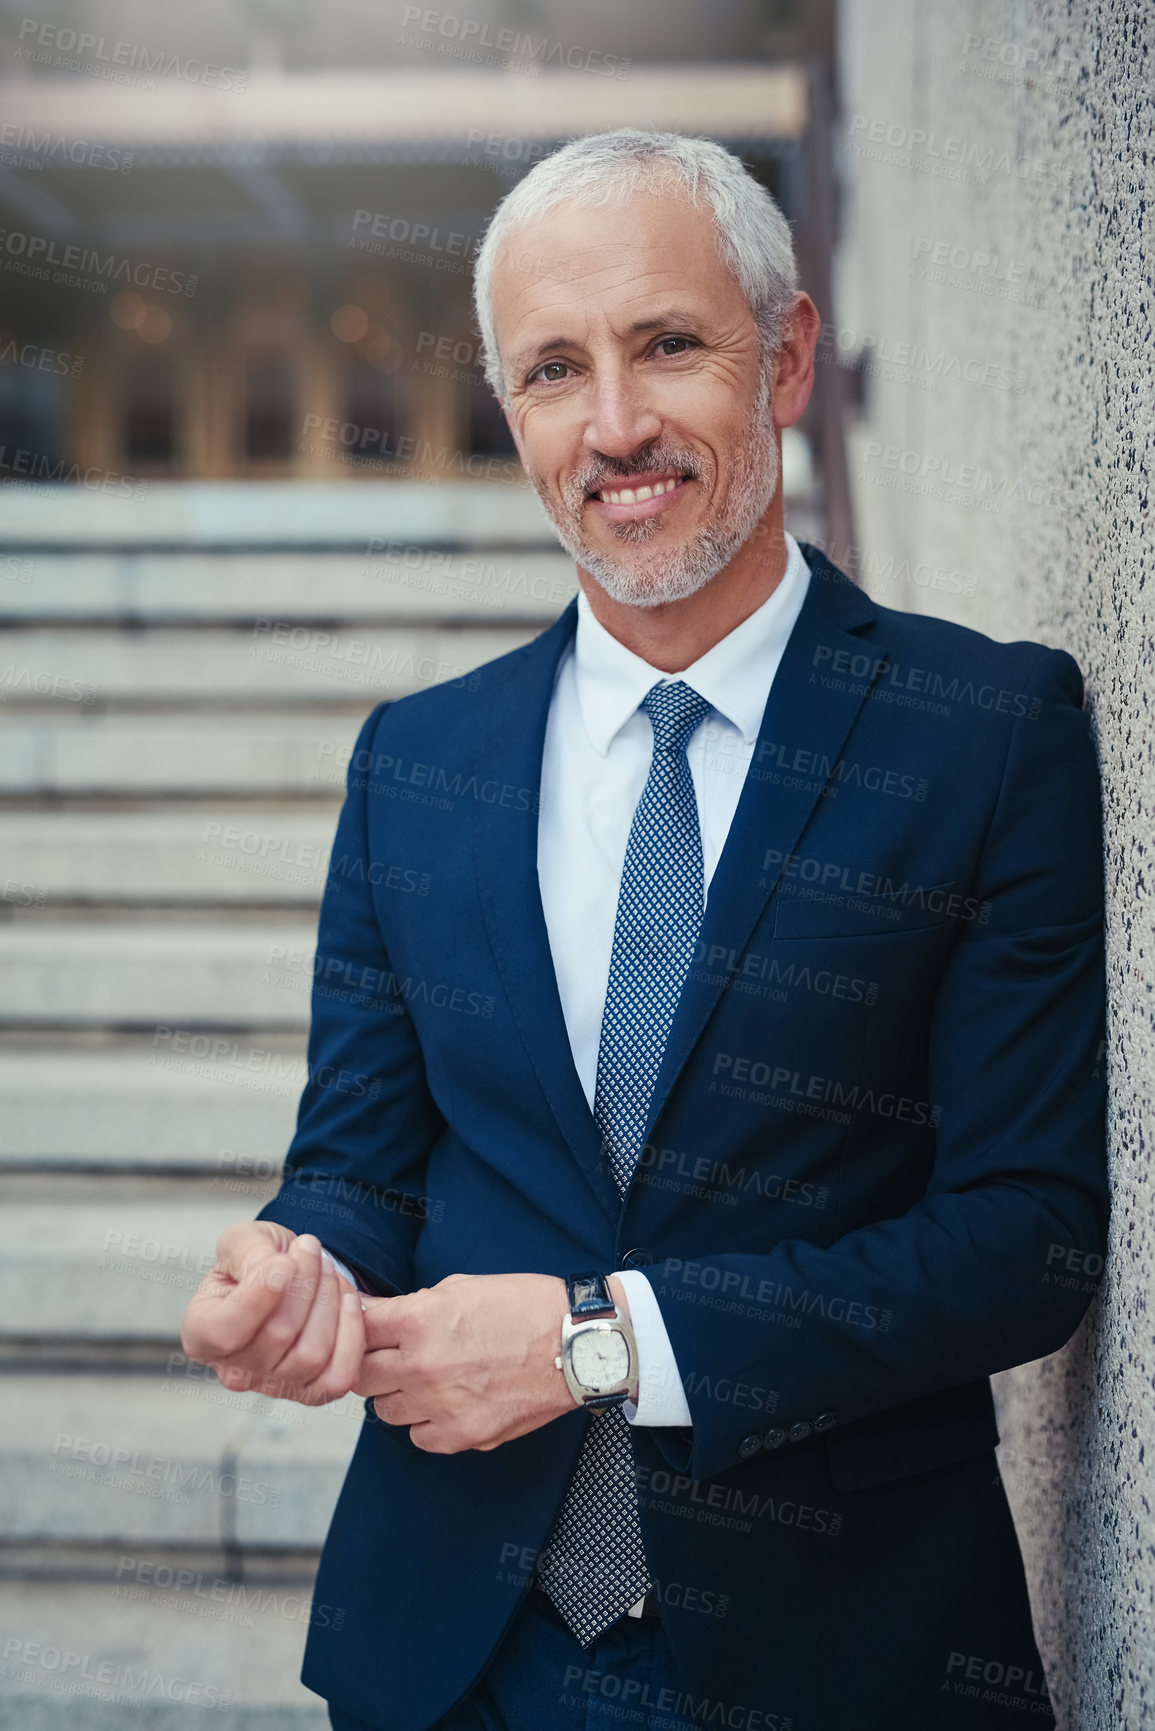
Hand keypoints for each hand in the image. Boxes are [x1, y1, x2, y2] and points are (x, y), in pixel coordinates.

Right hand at [180, 1221, 364, 1406]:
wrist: (288, 1276)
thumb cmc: (257, 1260)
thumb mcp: (242, 1240)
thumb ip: (250, 1252)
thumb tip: (277, 1271)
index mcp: (201, 1333)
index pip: (226, 1331)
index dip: (260, 1296)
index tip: (285, 1261)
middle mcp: (233, 1370)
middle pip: (279, 1334)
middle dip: (305, 1281)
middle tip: (310, 1249)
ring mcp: (272, 1387)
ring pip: (312, 1353)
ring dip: (329, 1301)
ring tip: (326, 1270)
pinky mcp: (310, 1394)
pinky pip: (339, 1376)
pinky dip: (351, 1333)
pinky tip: (347, 1300)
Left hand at [354, 1272, 579, 1452]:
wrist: (576, 1344)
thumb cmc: (524, 1307)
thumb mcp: (462, 1286)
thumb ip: (413, 1305)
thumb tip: (374, 1314)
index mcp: (420, 1320)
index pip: (359, 1329)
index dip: (361, 1326)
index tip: (369, 1329)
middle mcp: (423, 1366)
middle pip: (361, 1376)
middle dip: (372, 1364)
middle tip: (392, 1357)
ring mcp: (442, 1405)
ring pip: (385, 1412)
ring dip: (398, 1395)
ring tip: (427, 1380)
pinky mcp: (463, 1435)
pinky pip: (420, 1438)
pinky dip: (427, 1423)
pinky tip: (447, 1404)